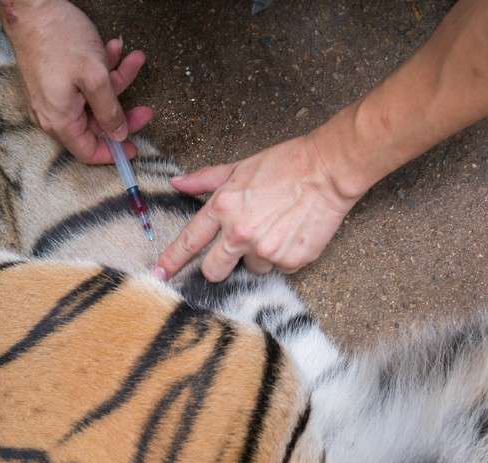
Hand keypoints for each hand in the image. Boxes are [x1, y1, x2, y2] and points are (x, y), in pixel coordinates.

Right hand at [0, 0, 152, 163]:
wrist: (31, 6)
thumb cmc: (60, 40)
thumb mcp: (95, 78)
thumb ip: (110, 111)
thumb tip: (119, 135)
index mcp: (61, 120)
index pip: (89, 152)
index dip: (114, 152)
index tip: (134, 147)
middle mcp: (54, 113)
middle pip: (97, 125)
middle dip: (123, 112)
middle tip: (147, 108)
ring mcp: (55, 96)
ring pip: (95, 100)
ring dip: (117, 80)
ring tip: (135, 58)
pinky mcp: (57, 79)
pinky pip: (84, 84)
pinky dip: (102, 70)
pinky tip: (115, 48)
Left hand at [154, 134, 359, 281]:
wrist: (327, 171)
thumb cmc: (286, 164)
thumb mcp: (239, 167)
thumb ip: (206, 180)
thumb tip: (177, 183)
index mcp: (223, 208)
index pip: (189, 241)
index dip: (171, 260)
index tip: (159, 274)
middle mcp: (240, 234)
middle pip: (213, 270)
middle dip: (219, 265)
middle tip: (237, 248)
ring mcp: (266, 250)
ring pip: (252, 268)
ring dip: (260, 255)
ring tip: (278, 227)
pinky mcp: (290, 260)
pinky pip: (279, 268)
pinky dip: (284, 255)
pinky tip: (294, 232)